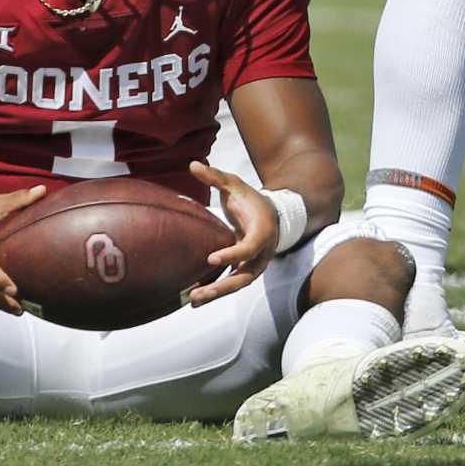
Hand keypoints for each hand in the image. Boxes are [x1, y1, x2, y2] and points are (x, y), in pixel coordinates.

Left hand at [185, 161, 278, 302]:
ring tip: (193, 301)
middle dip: (222, 287)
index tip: (210, 258)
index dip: (232, 254)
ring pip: (238, 285)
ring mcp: (255, 265)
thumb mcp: (235, 185)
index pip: (249, 248)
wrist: (272, 216)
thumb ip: (216, 177)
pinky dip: (216, 291)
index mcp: (262, 231)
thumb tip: (193, 165)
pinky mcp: (246, 270)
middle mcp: (262, 253)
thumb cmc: (250, 199)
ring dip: (217, 294)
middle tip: (198, 293)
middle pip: (244, 276)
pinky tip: (195, 297)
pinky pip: (232, 284)